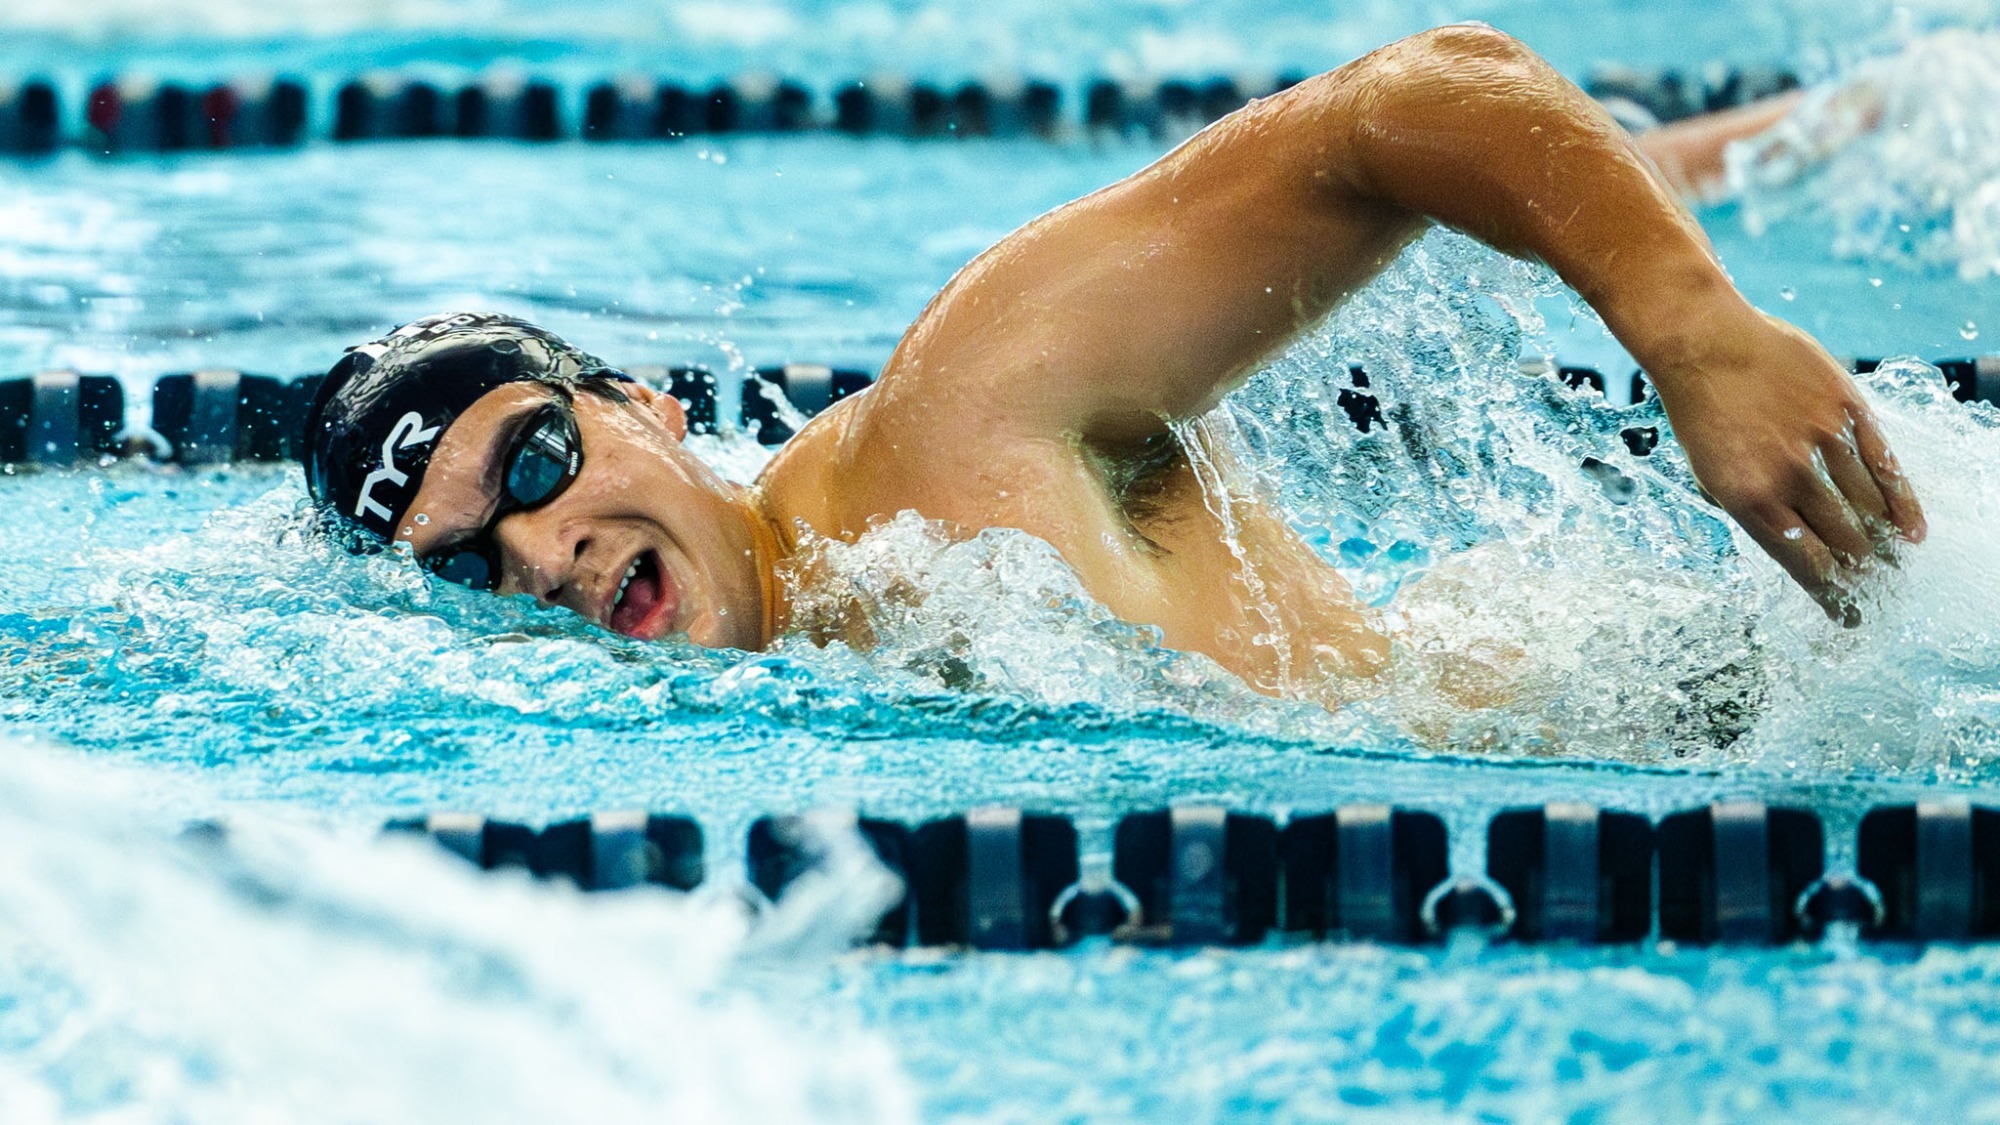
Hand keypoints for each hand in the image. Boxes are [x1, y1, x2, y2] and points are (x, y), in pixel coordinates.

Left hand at [1650, 310, 1925, 623]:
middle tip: (1876, 590)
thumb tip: (1798, 546)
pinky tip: (1912, 530)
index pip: (1803, 564)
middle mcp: (1788, 476)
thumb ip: (1756, 510)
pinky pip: (1884, 465)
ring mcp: (1821, 441)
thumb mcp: (1712, 474)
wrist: (1704, 343)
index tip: (1847, 616)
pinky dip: (1902, 503)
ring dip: (1884, 543)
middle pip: (1843, 541)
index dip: (1831, 596)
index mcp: (1748, 501)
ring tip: (1894, 566)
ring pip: (1867, 507)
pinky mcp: (1846, 410)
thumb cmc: (1702, 412)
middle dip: (1862, 573)